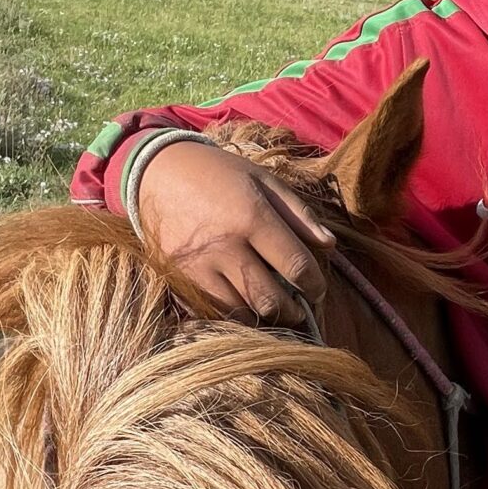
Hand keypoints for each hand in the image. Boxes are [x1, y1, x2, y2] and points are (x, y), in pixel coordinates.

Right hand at [136, 138, 333, 325]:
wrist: (158, 172)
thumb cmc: (218, 173)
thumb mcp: (264, 180)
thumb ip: (299, 213)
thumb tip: (329, 245)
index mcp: (252, 217)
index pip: (296, 266)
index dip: (314, 285)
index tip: (317, 290)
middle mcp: (226, 246)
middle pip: (270, 299)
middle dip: (292, 311)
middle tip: (299, 309)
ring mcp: (199, 265)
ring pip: (241, 313)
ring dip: (263, 316)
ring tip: (273, 309)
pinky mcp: (179, 277)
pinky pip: (211, 312)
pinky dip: (232, 314)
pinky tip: (243, 305)